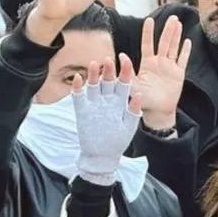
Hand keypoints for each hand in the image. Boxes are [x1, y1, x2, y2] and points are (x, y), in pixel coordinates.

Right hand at [72, 55, 142, 185]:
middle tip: (109, 60)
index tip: (126, 59)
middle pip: (108, 81)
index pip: (124, 83)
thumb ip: (133, 111)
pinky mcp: (82, 111)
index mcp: (120, 102)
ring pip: (93, 85)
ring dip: (94, 75)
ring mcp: (94, 105)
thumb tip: (139, 94)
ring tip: (94, 64)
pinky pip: (78, 97)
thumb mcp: (128, 127)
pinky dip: (78, 88)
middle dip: (109, 70)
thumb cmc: (118, 142)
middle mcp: (107, 100)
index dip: (125, 71)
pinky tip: (78, 78)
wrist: (102, 157)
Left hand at [133, 16, 191, 130]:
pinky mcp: (179, 74)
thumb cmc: (142, 99)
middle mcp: (159, 63)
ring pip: (174, 48)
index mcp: (147, 64)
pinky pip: (183, 60)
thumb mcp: (132, 85)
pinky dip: (186, 51)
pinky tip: (188, 41)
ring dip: (176, 36)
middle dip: (168, 30)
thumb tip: (121, 55)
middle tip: (173, 17)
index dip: (149, 32)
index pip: (148, 44)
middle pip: (164, 42)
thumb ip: (128, 71)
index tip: (149, 20)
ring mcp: (170, 68)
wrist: (157, 111)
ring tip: (179, 23)